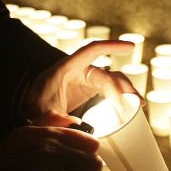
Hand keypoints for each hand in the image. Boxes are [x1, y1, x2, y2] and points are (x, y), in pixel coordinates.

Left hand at [23, 40, 140, 122]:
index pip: (92, 50)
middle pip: (108, 74)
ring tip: (138, 106)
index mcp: (68, 68)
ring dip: (127, 92)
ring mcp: (87, 80)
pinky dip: (122, 98)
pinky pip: (110, 91)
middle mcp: (80, 71)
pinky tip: (131, 108)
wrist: (32, 110)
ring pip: (113, 81)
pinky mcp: (90, 91)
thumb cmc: (35, 105)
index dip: (111, 46)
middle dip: (123, 87)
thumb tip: (77, 125)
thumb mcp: (41, 112)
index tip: (130, 47)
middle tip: (133, 104)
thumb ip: (55, 118)